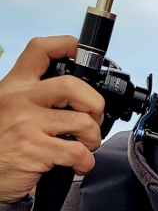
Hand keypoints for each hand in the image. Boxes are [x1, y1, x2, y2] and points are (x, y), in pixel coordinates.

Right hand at [0, 36, 104, 203]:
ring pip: (83, 122)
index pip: (39, 50)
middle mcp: (21, 100)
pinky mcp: (36, 150)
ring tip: (84, 146)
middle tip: (92, 118)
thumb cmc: (3, 142)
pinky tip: (78, 165)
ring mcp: (28, 124)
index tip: (83, 53)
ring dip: (93, 138)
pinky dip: (86, 163)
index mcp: (15, 86)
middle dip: (95, 103)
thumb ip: (35, 98)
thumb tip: (76, 96)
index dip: (66, 45)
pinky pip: (78, 152)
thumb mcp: (9, 108)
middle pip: (73, 86)